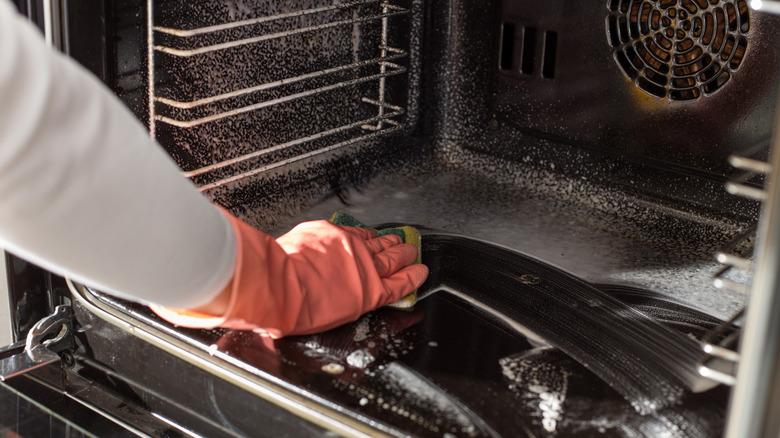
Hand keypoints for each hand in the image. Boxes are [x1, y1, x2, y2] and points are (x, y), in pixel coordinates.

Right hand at [152, 213, 427, 337]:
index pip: (354, 235)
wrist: (278, 287)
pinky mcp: (370, 288)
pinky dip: (413, 276)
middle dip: (392, 241)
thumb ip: (293, 250)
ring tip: (414, 253)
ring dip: (405, 254)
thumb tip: (278, 255)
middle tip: (403, 239)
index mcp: (328, 236)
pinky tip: (422, 273)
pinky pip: (399, 282)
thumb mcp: (283, 248)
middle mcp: (349, 247)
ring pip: (392, 258)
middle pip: (377, 243)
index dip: (367, 237)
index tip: (373, 236)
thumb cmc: (273, 272)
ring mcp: (363, 266)